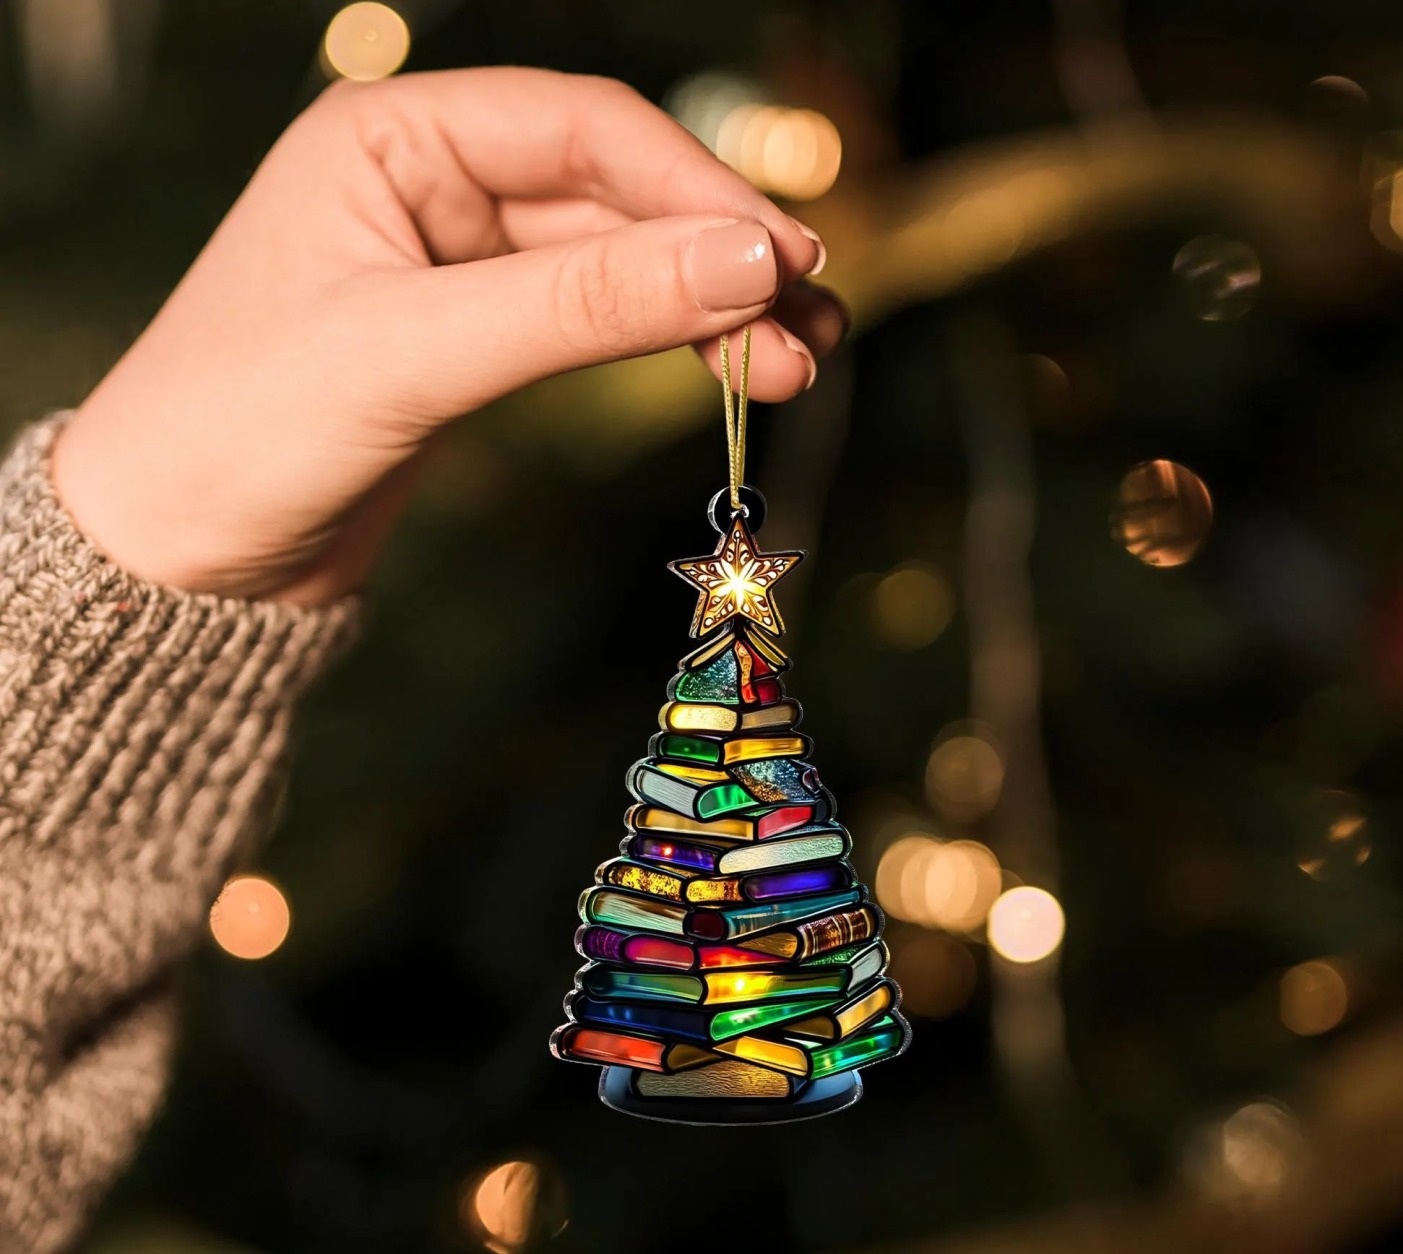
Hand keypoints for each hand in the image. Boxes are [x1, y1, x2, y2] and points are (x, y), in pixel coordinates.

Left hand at [53, 68, 847, 603]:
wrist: (176, 561)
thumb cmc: (240, 433)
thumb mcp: (416, 354)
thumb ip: (583, 305)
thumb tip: (747, 261)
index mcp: (393, 136)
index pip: (587, 131)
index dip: (698, 191)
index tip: (786, 257)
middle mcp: (433, 183)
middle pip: (618, 197)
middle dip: (720, 258)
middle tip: (815, 322)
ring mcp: (459, 265)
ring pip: (618, 264)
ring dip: (710, 307)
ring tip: (798, 361)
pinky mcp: (476, 342)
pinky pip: (594, 324)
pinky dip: (663, 346)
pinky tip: (728, 370)